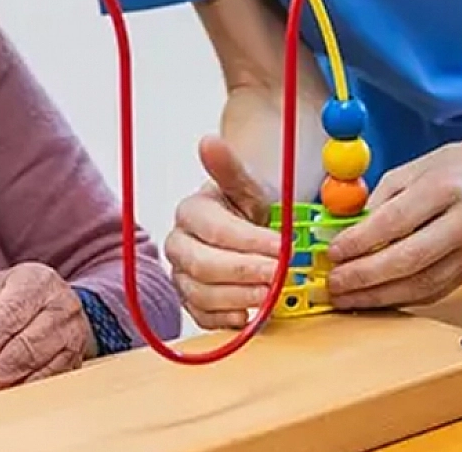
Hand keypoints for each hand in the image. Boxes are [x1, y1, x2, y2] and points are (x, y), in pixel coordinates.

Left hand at [0, 263, 93, 403]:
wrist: (54, 300)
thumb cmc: (15, 295)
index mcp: (34, 282)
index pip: (6, 317)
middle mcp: (59, 306)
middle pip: (23, 348)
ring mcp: (72, 335)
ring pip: (37, 370)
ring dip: (0, 390)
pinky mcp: (76, 360)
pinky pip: (46, 384)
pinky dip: (18, 396)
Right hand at [163, 135, 282, 328]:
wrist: (246, 229)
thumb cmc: (247, 208)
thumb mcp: (247, 186)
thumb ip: (229, 168)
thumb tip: (208, 141)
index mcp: (190, 211)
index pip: (216, 230)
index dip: (251, 241)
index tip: (282, 247)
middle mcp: (178, 244)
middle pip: (204, 265)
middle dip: (245, 272)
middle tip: (279, 276)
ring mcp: (181, 274)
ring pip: (201, 294)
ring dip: (241, 297)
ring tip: (272, 296)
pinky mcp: (190, 301)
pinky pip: (201, 317)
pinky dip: (226, 320)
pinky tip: (250, 316)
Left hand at [324, 137, 461, 308]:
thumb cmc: (459, 167)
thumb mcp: (412, 170)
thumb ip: (377, 201)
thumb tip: (342, 232)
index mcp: (446, 188)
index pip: (396, 221)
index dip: (359, 241)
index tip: (332, 252)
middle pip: (409, 259)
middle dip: (364, 276)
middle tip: (333, 283)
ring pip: (422, 285)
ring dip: (378, 296)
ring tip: (346, 298)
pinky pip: (434, 292)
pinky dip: (401, 299)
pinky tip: (375, 299)